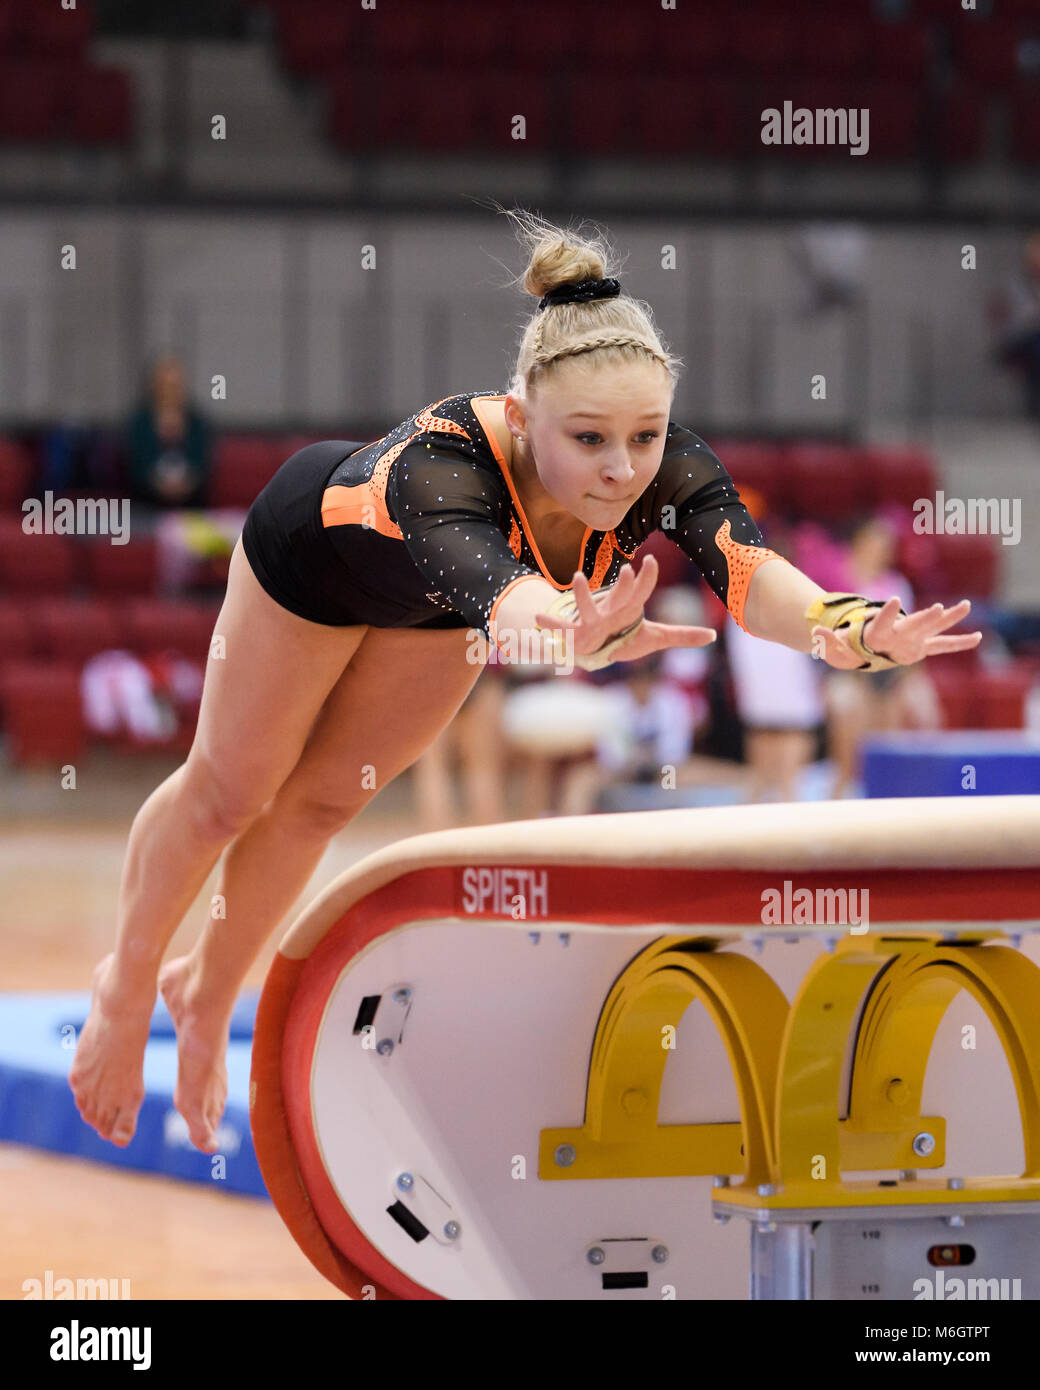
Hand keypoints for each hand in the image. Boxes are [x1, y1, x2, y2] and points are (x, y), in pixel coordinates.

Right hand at [534, 554, 716, 661]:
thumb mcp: (653, 637)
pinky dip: (550, 624)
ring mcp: (591, 620)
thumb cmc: (623, 636)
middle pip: (619, 597)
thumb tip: (712, 636)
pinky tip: (538, 619)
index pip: (641, 591)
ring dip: (582, 593)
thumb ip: (681, 635)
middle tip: (627, 570)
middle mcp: (610, 610)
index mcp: (630, 608)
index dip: (647, 578)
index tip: (650, 559)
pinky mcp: (575, 634)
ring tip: (577, 576)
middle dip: (623, 586)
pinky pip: (563, 630)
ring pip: (587, 607)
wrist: (592, 644)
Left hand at [811, 596, 981, 669]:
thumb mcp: (833, 648)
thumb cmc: (847, 647)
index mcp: (877, 632)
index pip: (881, 621)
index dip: (886, 613)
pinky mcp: (919, 648)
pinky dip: (958, 643)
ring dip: (947, 619)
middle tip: (938, 607)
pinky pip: (941, 646)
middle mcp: (898, 632)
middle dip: (925, 617)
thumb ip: (827, 640)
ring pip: (932, 628)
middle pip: (913, 624)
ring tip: (966, 605)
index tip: (895, 601)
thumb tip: (814, 631)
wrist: (860, 645)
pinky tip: (978, 638)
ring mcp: (911, 638)